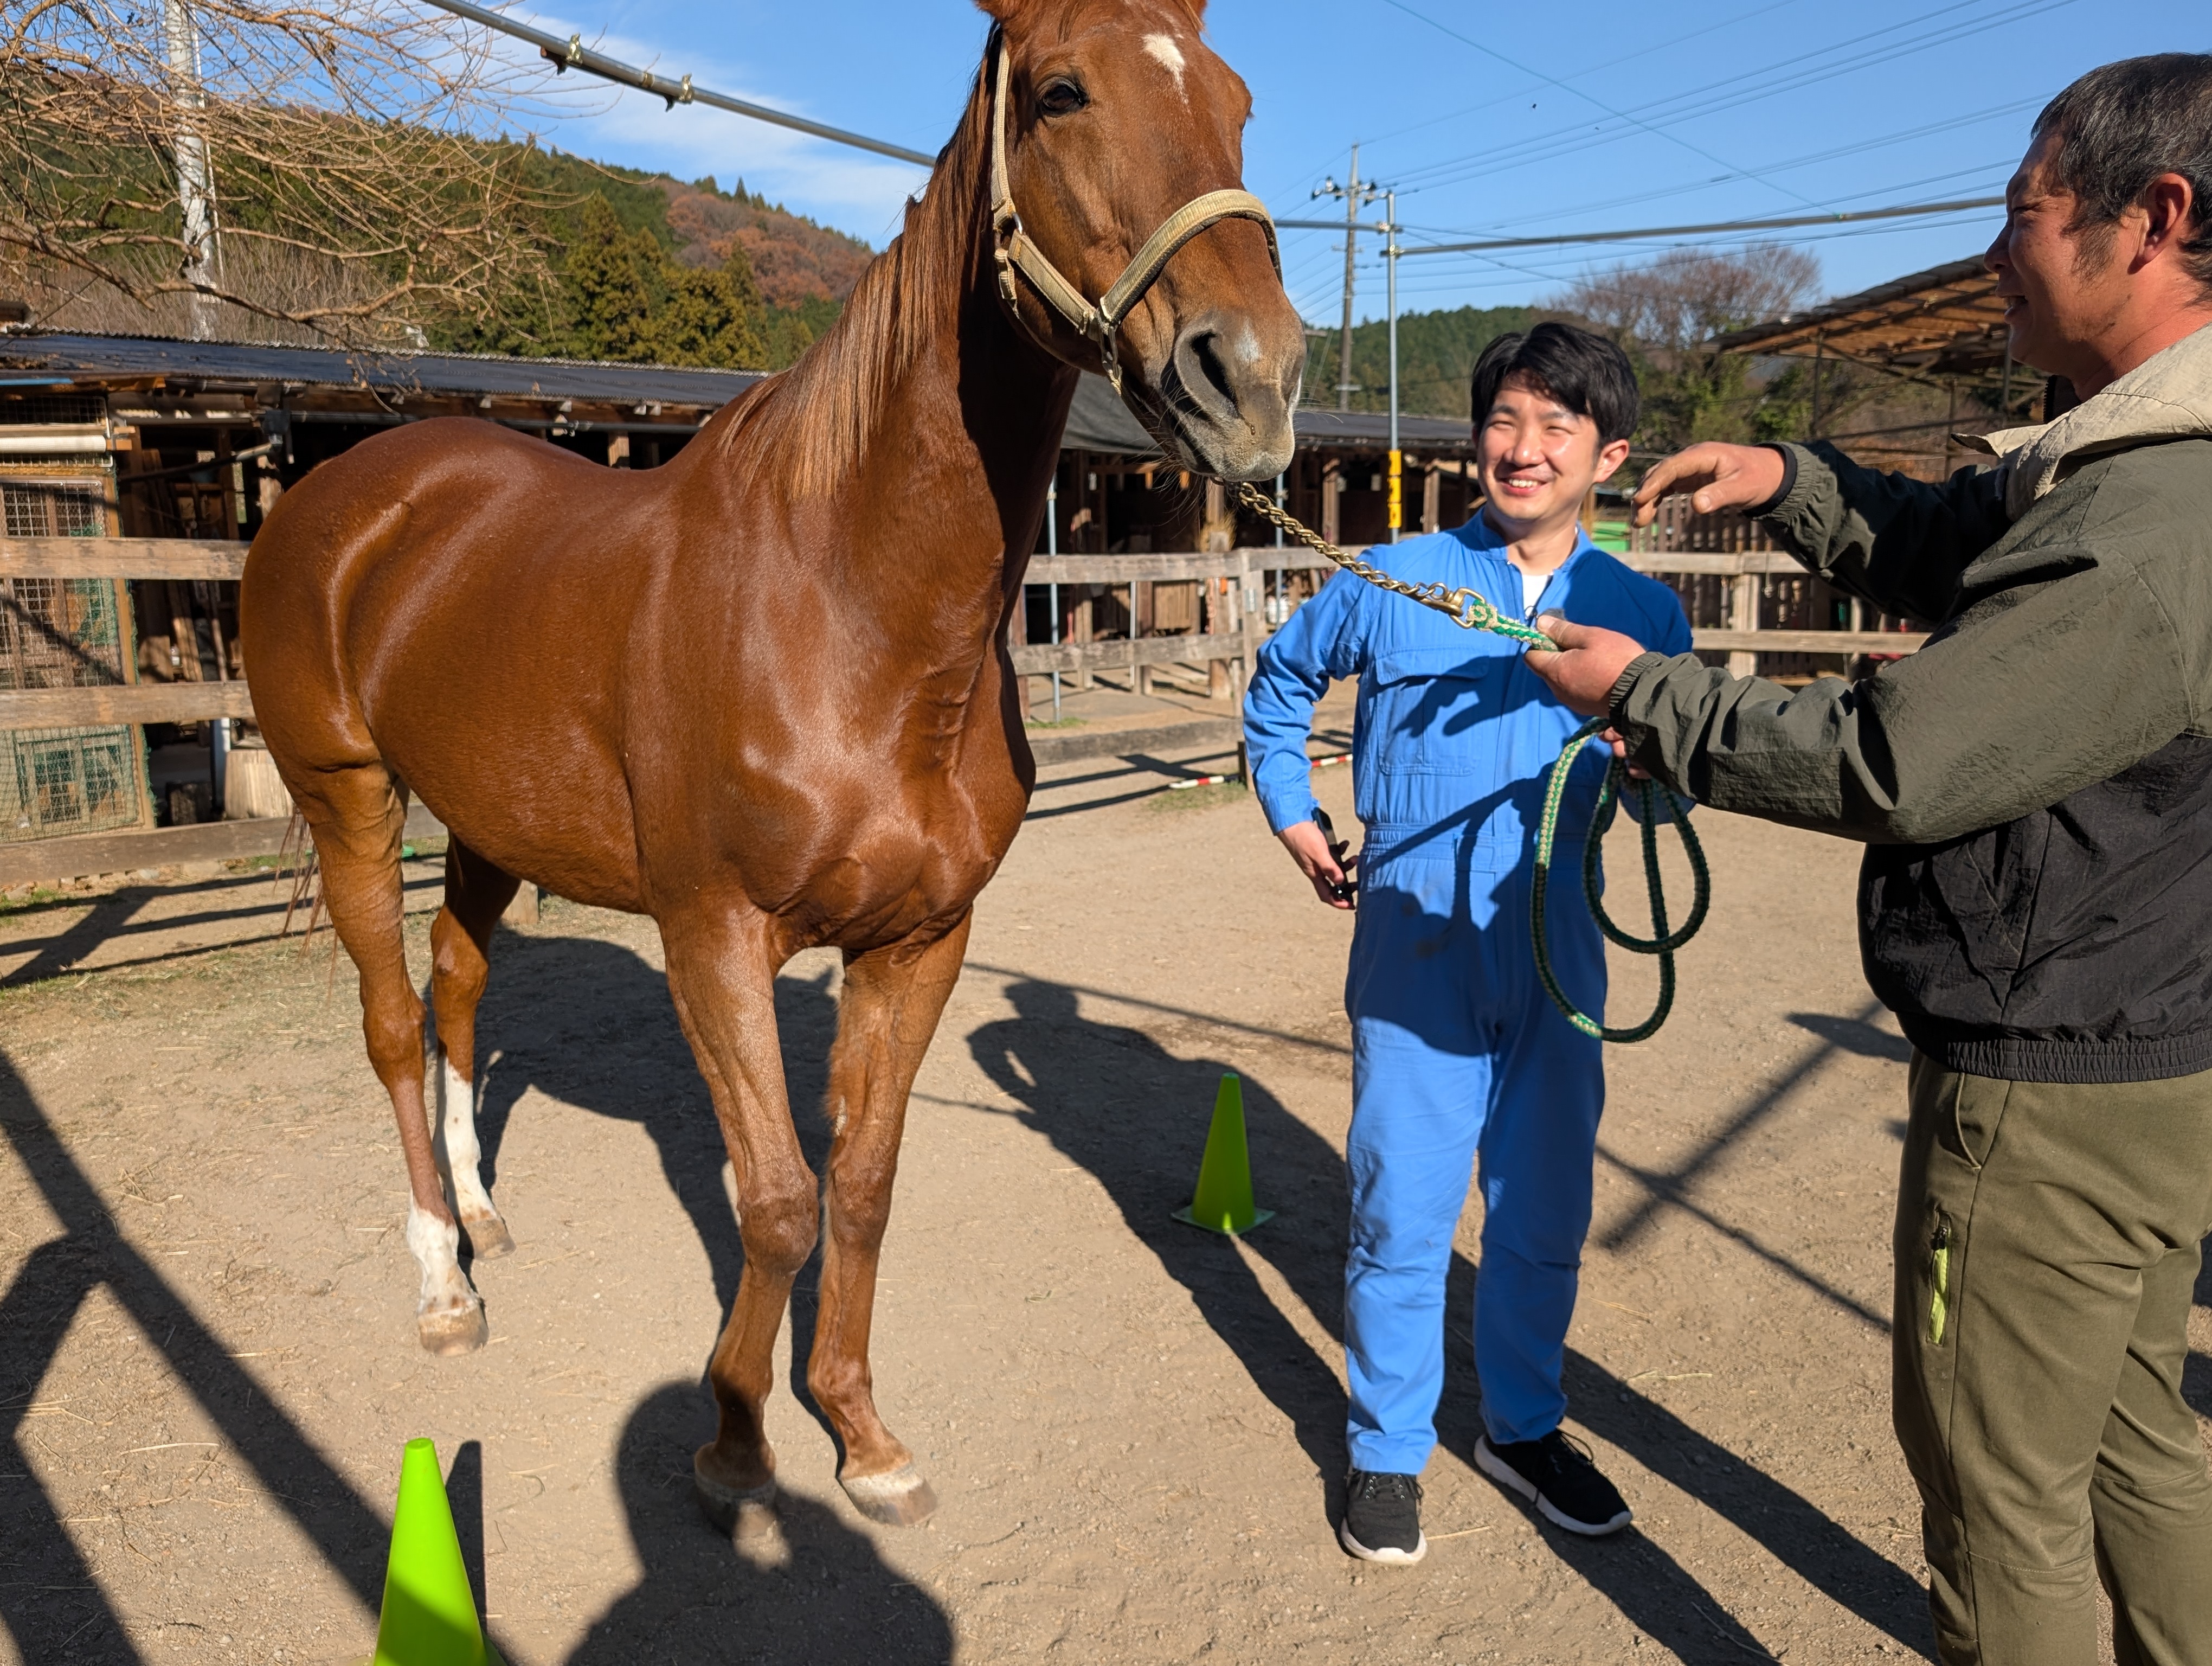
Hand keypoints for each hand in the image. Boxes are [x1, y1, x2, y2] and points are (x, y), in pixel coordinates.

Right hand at [1279, 818, 1355, 909]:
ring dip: (1346, 866)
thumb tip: (1341, 881)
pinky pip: (1333, 855)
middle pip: (1333, 884)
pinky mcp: (1318, 850)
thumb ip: (1330, 867)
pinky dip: (1340, 852)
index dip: (1339, 903)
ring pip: (1335, 869)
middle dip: (1347, 885)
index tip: (1351, 905)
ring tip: (1355, 858)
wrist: (1291, 821)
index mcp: (1315, 874)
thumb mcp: (1319, 853)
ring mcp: (1317, 860)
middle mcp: (1316, 870)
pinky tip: (1344, 844)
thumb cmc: (1303, 837)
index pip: (1327, 895)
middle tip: (1359, 883)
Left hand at [1523, 615, 1647, 716]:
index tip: (1559, 636)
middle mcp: (1558, 690)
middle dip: (1555, 656)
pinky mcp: (1584, 709)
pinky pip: (1573, 691)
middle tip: (1581, 646)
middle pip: (1544, 669)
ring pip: (1559, 681)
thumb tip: (1540, 623)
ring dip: (1568, 669)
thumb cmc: (1617, 660)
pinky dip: (1578, 681)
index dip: (1541, 643)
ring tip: (1593, 660)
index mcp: (1555, 671)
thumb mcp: (1591, 637)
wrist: (1643, 693)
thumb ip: (1563, 631)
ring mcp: (1571, 702)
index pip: (1531, 657)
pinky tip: (1598, 674)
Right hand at [1631, 442, 1785, 527]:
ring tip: (1639, 522)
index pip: (1672, 467)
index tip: (1640, 500)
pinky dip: (1655, 499)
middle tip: (1638, 520)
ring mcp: (1689, 467)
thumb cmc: (1758, 478)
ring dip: (1646, 499)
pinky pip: (1666, 486)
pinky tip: (1648, 514)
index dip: (1654, 483)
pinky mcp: (1689, 477)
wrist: (1769, 473)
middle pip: (1660, 473)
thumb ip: (1720, 495)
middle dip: (1645, 494)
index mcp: (1703, 455)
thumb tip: (1697, 506)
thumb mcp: (1743, 488)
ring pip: (1659, 480)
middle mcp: (1692, 458)